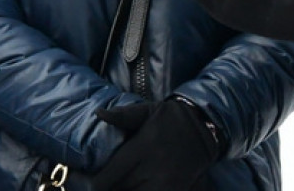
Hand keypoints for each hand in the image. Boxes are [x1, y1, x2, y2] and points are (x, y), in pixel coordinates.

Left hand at [93, 98, 217, 190]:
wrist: (203, 127)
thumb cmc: (169, 118)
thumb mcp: (146, 111)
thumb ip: (122, 115)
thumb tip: (99, 113)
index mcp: (142, 148)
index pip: (110, 176)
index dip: (97, 184)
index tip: (90, 183)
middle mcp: (153, 169)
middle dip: (110, 190)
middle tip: (103, 186)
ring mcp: (166, 185)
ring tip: (120, 186)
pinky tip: (137, 187)